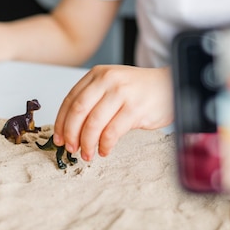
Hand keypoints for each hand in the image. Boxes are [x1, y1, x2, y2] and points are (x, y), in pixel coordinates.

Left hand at [53, 65, 173, 160]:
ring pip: (93, 124)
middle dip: (71, 134)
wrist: (170, 86)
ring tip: (88, 154)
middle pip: (78, 111)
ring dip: (87, 144)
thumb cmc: (141, 90)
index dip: (61, 122)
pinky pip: (112, 132)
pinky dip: (105, 145)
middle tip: (71, 148)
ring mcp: (122, 94)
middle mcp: (108, 81)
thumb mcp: (113, 86)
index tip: (59, 138)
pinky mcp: (134, 109)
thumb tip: (72, 129)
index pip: (70, 99)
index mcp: (98, 74)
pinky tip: (105, 150)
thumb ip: (94, 100)